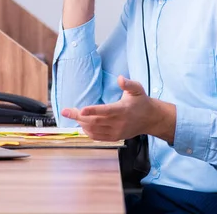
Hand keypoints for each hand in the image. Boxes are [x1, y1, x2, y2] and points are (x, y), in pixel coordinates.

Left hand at [61, 76, 176, 142]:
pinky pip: (98, 137)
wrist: (150, 119)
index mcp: (123, 110)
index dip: (93, 111)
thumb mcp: (137, 89)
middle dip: (78, 116)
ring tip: (71, 115)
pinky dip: (87, 131)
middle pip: (95, 121)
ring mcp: (116, 132)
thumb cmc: (141, 101)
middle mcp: (118, 123)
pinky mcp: (114, 137)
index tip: (81, 110)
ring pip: (94, 130)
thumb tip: (120, 78)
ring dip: (81, 123)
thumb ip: (128, 84)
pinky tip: (82, 124)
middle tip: (65, 111)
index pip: (105, 111)